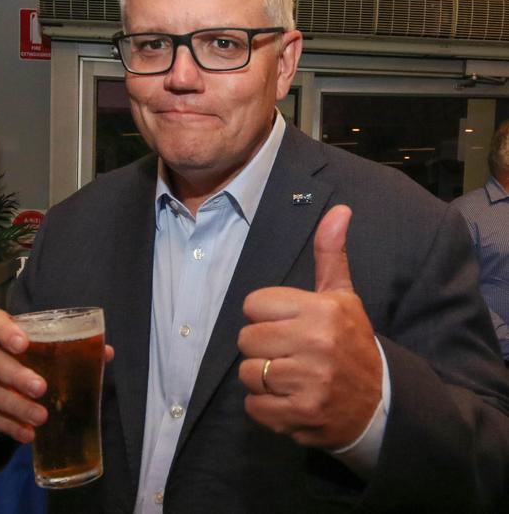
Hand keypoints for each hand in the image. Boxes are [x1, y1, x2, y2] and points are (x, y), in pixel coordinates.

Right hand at [0, 308, 113, 442]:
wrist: (0, 372)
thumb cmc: (29, 352)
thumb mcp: (48, 344)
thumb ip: (74, 345)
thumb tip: (106, 353)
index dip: (5, 331)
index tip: (24, 344)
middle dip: (15, 376)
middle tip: (41, 389)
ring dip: (13, 406)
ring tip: (40, 418)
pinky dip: (3, 424)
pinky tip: (24, 433)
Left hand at [237, 205, 381, 449]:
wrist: (379, 402)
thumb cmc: (351, 341)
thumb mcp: (342, 296)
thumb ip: (331, 254)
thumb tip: (339, 209)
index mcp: (321, 310)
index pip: (253, 304)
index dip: (264, 315)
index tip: (285, 323)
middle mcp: (315, 343)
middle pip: (246, 339)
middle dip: (260, 346)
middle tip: (286, 351)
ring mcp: (309, 382)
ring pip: (248, 373)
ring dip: (262, 378)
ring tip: (288, 376)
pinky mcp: (301, 415)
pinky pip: (254, 407)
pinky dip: (265, 407)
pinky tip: (288, 399)